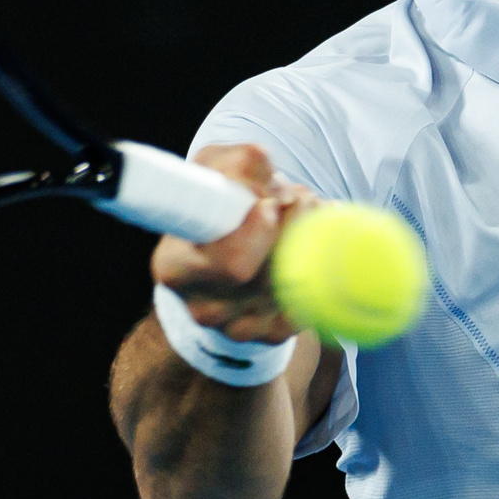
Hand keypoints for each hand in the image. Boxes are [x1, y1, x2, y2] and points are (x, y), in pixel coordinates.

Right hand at [148, 143, 316, 342]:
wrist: (225, 263)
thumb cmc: (217, 210)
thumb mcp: (214, 173)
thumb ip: (237, 163)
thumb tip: (265, 170)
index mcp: (176, 266)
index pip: (228, 263)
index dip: (256, 234)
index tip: (270, 205)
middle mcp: (204, 307)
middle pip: (272, 272)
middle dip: (296, 223)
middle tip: (296, 198)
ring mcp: (241, 328)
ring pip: (299, 282)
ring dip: (313, 237)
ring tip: (301, 215)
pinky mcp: (274, 335)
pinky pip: (313, 299)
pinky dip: (322, 264)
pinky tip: (309, 245)